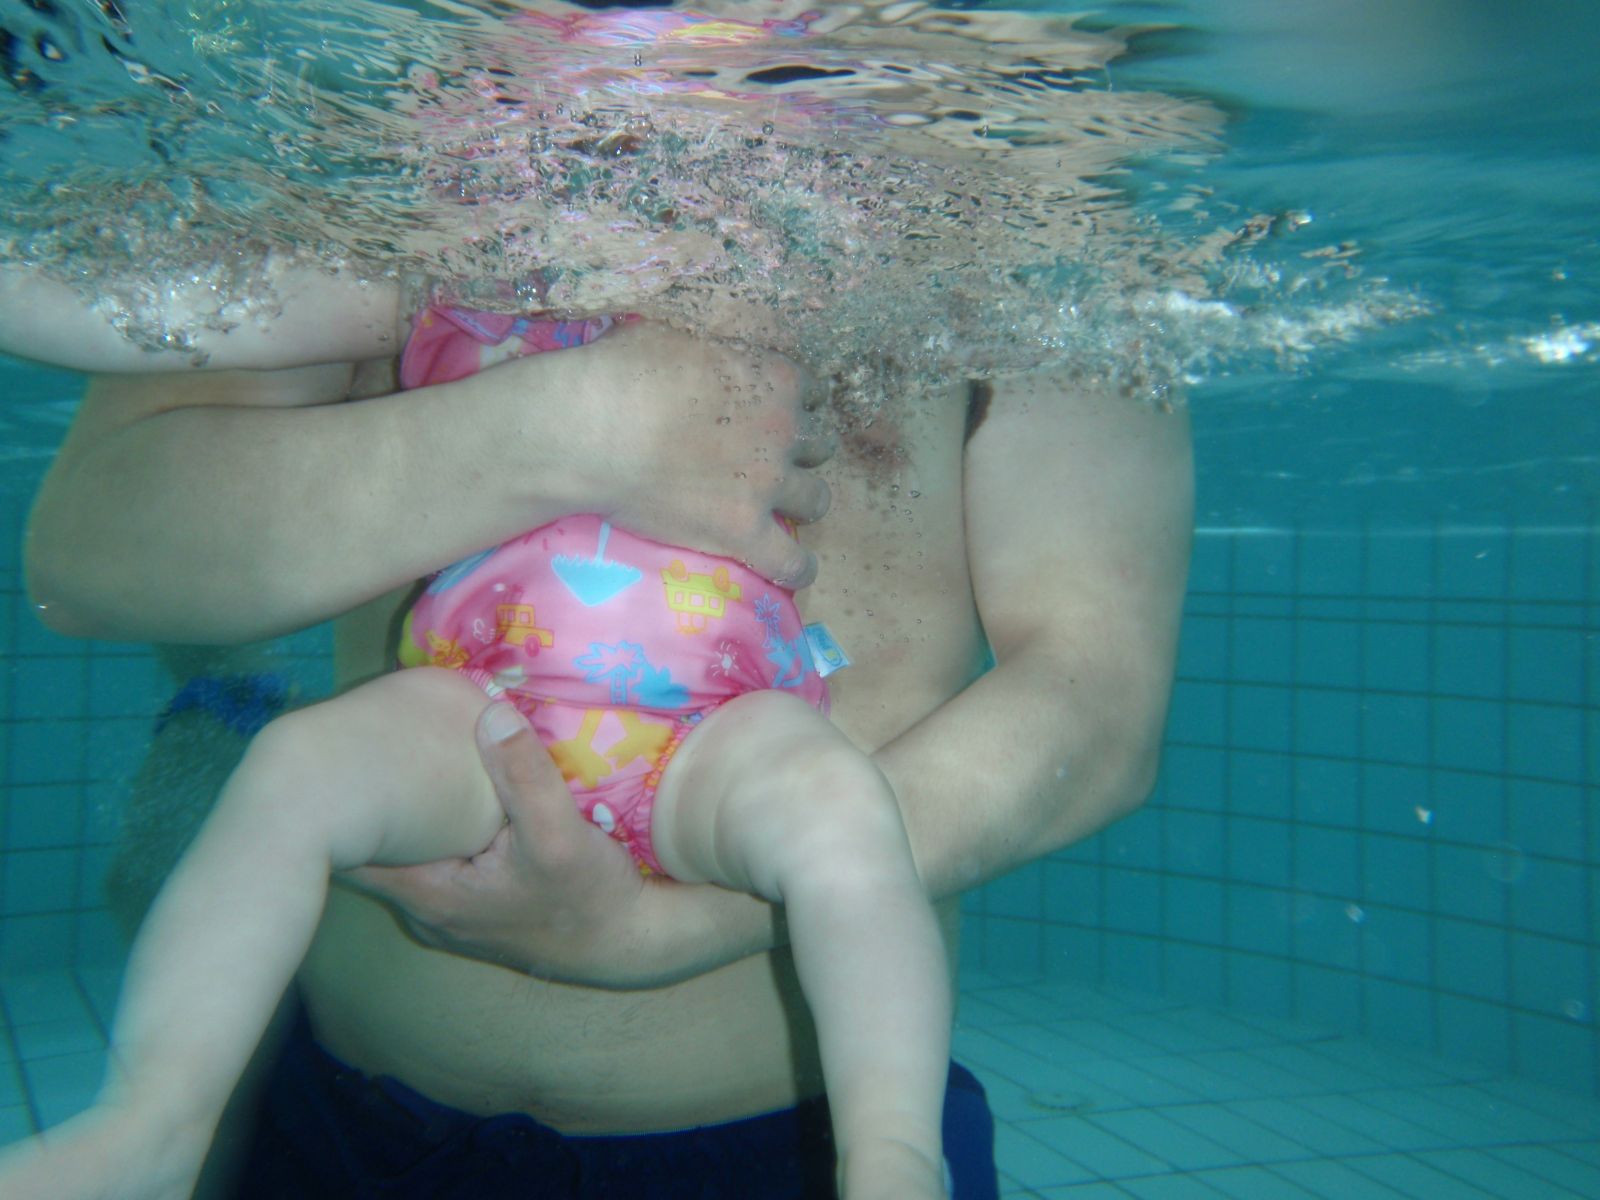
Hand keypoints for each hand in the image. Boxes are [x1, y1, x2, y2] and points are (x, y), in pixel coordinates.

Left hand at [346, 704, 709, 987]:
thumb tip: (491, 710)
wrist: (630, 944)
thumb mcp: (561, 834)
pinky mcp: (475, 902)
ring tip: (403, 757)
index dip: (342, 804)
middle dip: (374, 799)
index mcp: (430, 893)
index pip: (351, 852)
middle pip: (374, 849)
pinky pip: (438, 857)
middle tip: (371, 743)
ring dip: (407, 813)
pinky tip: (453, 792)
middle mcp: (428, 907)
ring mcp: (451, 907)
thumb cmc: (591, 898)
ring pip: (407, 853)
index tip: (344, 756)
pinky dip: (437, 826)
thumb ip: (525, 775)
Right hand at [535, 322, 835, 586]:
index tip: (770, 415)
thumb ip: (712, 344)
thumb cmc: (621, 372)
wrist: (590, 430)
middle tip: (765, 461)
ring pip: (815, 500)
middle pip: (818, 447)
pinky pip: (792, 562)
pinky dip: (797, 568)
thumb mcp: (678, 332)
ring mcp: (767, 485)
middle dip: (799, 453)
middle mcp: (783, 430)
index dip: (792, 407)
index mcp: (773, 379)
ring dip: (801, 502)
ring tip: (779, 510)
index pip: (811, 393)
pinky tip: (793, 570)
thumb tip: (705, 346)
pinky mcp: (744, 532)